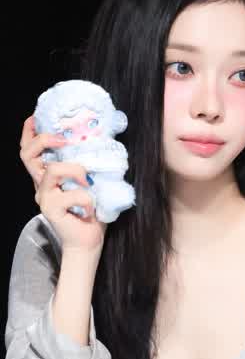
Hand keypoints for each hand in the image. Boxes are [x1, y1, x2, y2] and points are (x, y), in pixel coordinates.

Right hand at [20, 115, 106, 251]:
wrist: (88, 242)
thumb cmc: (91, 212)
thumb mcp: (90, 183)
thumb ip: (88, 165)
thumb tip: (103, 140)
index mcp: (48, 177)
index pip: (30, 151)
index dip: (29, 133)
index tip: (35, 117)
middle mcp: (41, 185)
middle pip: (28, 155)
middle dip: (45, 140)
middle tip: (65, 139)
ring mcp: (44, 198)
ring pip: (53, 170)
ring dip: (76, 170)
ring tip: (88, 182)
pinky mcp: (52, 210)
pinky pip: (71, 194)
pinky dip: (87, 199)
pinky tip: (91, 208)